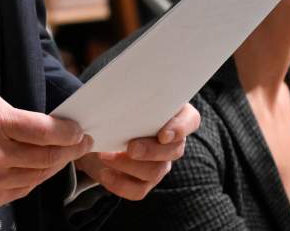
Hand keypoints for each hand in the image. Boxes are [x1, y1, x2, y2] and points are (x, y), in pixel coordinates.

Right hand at [0, 93, 91, 208]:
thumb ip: (18, 116)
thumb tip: (51, 127)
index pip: (45, 131)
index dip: (69, 132)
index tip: (80, 129)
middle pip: (48, 157)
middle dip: (71, 149)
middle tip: (83, 141)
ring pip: (39, 176)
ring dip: (55, 164)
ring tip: (63, 152)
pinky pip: (23, 189)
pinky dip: (35, 177)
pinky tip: (38, 165)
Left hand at [75, 102, 199, 199]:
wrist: (99, 132)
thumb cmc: (116, 108)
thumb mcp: (122, 99)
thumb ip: (126, 99)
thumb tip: (112, 104)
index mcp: (173, 114)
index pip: (190, 120)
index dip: (181, 128)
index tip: (163, 134)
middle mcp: (172, 142)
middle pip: (174, 150)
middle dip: (151, 150)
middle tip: (130, 147)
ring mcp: (160, 163)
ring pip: (155, 171)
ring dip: (128, 165)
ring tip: (105, 155)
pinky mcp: (144, 182)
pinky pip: (138, 190)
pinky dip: (120, 184)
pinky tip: (105, 173)